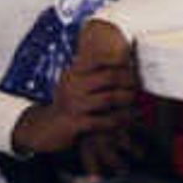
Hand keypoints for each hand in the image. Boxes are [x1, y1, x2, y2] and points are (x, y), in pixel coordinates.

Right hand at [17, 19, 141, 154]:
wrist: (45, 128)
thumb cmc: (68, 103)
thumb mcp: (76, 83)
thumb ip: (95, 72)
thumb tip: (125, 55)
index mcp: (74, 72)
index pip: (99, 58)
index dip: (119, 58)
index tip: (131, 62)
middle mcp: (73, 85)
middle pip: (110, 76)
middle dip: (130, 80)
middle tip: (138, 85)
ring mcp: (74, 104)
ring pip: (110, 98)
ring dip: (128, 100)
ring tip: (135, 101)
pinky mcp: (75, 123)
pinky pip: (104, 120)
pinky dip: (120, 119)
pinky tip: (128, 118)